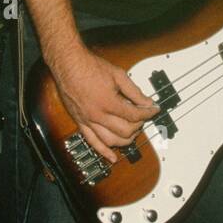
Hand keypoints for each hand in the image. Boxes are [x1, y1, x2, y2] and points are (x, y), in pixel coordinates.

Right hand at [48, 48, 158, 163]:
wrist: (68, 64)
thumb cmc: (89, 67)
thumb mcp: (117, 75)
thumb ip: (134, 91)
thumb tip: (147, 101)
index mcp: (108, 102)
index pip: (134, 115)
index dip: (147, 113)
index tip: (153, 110)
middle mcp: (98, 115)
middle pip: (125, 130)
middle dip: (138, 126)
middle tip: (142, 118)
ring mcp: (88, 121)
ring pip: (111, 140)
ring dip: (125, 140)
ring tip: (132, 132)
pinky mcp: (80, 123)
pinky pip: (92, 143)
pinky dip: (104, 152)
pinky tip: (112, 157)